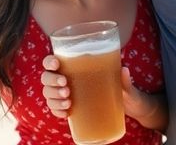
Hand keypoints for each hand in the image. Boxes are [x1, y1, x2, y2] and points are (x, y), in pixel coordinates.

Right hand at [40, 56, 154, 120]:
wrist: (128, 106)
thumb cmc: (123, 89)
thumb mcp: (125, 85)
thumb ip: (124, 80)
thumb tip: (125, 69)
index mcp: (75, 66)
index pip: (53, 61)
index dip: (49, 62)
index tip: (57, 64)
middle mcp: (66, 78)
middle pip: (46, 77)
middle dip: (52, 81)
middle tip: (66, 86)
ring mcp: (65, 93)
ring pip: (48, 93)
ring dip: (54, 98)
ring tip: (68, 101)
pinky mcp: (68, 107)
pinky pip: (55, 108)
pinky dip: (57, 111)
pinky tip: (66, 114)